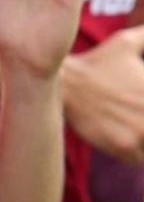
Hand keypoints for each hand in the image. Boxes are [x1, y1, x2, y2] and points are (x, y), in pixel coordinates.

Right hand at [62, 25, 143, 162]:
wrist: (65, 83)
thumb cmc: (96, 62)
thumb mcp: (128, 42)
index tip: (139, 107)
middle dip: (142, 122)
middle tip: (134, 119)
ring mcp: (141, 131)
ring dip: (141, 141)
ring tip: (129, 129)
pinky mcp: (124, 146)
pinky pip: (138, 159)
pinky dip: (134, 153)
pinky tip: (122, 139)